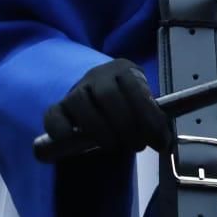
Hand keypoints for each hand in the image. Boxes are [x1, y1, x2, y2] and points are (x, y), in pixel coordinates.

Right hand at [42, 59, 169, 158]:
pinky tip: (71, 138)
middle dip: (125, 125)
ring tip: (113, 146)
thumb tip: (164, 141)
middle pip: (107, 95)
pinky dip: (60, 127)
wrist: (98, 96)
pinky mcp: (58, 107)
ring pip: (79, 102)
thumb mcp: (142, 102)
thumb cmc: (126, 103)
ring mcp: (76, 89)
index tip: (158, 141)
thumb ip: (151, 116)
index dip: (148, 117)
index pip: (135, 88)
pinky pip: (53, 114)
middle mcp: (97, 75)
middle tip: (137, 146)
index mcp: (123, 70)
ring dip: (99, 129)